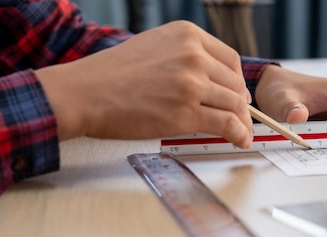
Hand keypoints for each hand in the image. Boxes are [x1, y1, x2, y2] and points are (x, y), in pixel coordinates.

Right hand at [36, 21, 253, 147]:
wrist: (83, 92)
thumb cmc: (111, 73)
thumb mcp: (154, 46)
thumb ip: (184, 57)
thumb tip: (211, 78)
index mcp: (187, 35)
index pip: (230, 58)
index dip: (238, 80)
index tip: (239, 92)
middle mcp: (193, 56)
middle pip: (234, 83)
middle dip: (240, 103)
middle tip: (242, 117)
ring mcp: (191, 84)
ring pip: (233, 104)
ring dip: (242, 122)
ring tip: (243, 132)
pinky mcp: (186, 113)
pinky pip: (226, 123)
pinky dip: (238, 133)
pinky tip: (240, 139)